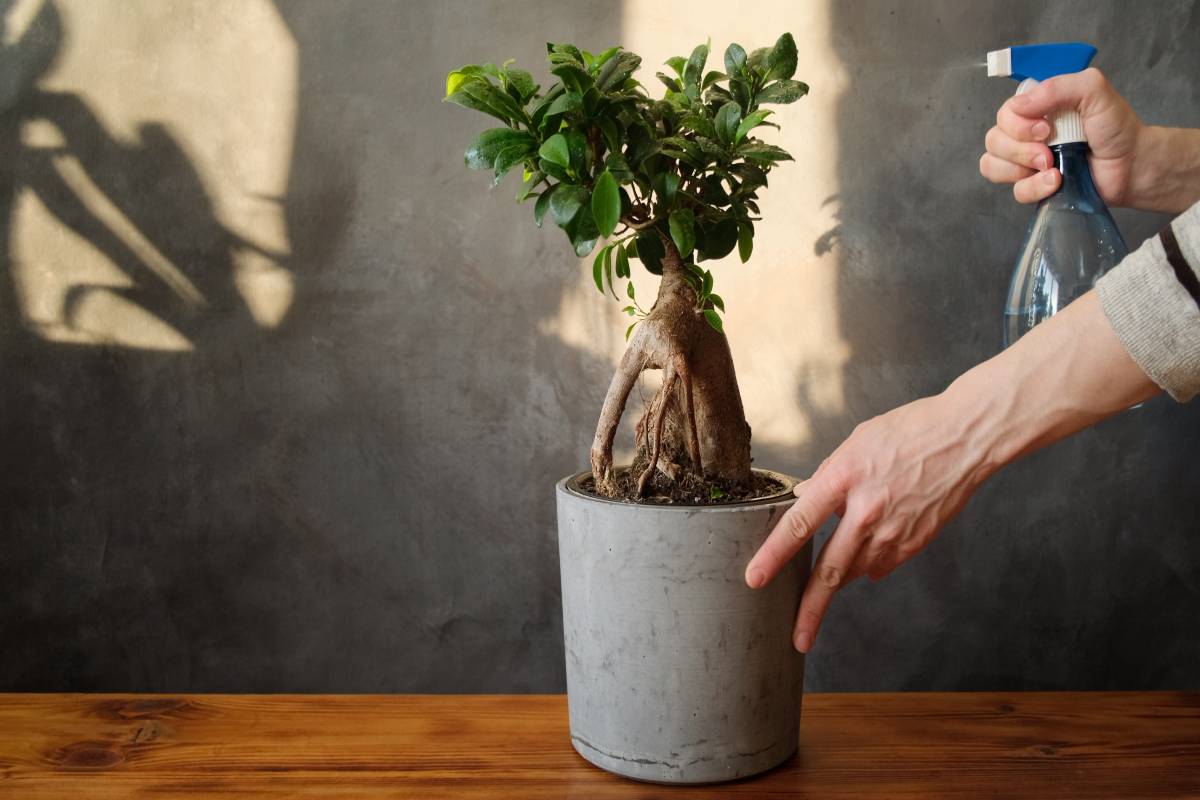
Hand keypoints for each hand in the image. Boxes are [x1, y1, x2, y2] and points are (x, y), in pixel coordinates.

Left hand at [744, 393, 995, 652]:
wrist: (966, 438)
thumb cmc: (911, 431)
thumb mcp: (858, 441)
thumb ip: (828, 474)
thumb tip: (804, 496)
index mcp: (845, 478)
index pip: (800, 524)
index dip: (773, 555)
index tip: (755, 578)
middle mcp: (867, 509)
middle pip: (830, 569)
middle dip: (810, 609)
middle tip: (798, 638)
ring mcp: (894, 529)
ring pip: (855, 570)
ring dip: (839, 577)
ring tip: (831, 574)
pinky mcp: (916, 541)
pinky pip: (881, 564)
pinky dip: (869, 562)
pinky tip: (871, 545)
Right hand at [980, 68, 1142, 205]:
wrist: (1133, 165)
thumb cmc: (1117, 128)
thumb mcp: (1094, 90)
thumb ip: (1059, 87)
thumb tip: (1019, 106)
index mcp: (1038, 108)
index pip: (1004, 113)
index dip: (1016, 123)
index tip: (1045, 128)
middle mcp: (1027, 134)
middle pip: (994, 139)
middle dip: (1019, 148)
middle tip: (1048, 151)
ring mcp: (1028, 162)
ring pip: (993, 165)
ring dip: (1021, 168)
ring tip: (1052, 168)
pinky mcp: (1034, 186)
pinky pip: (1015, 191)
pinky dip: (1033, 187)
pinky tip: (1056, 182)